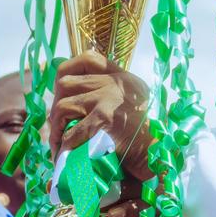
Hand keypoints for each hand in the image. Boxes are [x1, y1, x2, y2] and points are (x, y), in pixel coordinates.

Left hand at [49, 51, 152, 173]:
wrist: (160, 157)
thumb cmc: (144, 140)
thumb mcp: (132, 107)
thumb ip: (110, 96)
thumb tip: (72, 95)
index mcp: (124, 79)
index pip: (88, 59)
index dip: (67, 71)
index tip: (60, 91)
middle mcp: (116, 83)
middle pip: (66, 82)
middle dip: (55, 105)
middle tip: (57, 126)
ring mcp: (109, 98)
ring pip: (63, 106)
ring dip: (56, 128)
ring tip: (58, 145)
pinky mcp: (105, 118)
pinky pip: (71, 132)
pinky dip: (65, 147)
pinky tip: (66, 156)